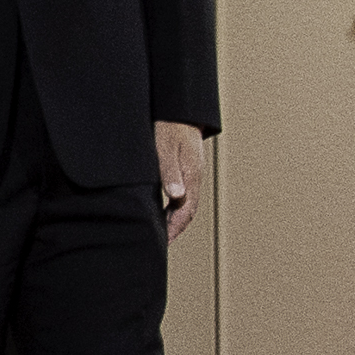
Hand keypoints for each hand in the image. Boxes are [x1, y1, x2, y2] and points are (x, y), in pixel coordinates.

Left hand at [156, 121, 203, 240]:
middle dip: (175, 229)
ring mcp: (191, 174)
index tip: (164, 242)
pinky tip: (163, 210)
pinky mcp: (186, 170)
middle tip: (161, 244)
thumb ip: (170, 172)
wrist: (181, 111)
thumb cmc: (171, 127)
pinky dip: (173, 207)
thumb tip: (176, 196)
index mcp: (191, 176)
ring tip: (162, 233)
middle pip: (187, 211)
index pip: (185, 211)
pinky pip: (182, 195)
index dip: (174, 229)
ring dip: (174, 220)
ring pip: (185, 204)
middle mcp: (193, 178)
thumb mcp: (166, 148)